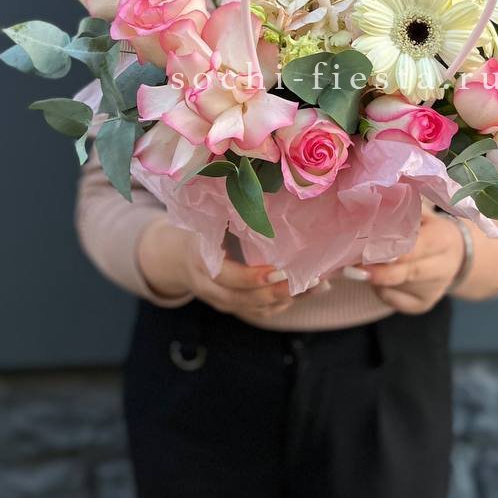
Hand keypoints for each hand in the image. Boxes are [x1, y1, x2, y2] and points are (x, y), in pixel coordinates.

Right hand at [138, 219, 319, 324]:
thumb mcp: (204, 222)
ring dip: (291, 299)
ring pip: (259, 309)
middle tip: (312, 280)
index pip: (228, 279)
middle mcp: (212, 290)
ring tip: (321, 285)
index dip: (252, 278)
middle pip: (248, 300)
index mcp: (202, 265)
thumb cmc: (196, 232)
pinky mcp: (236, 308)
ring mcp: (224, 303)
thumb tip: (255, 186)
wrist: (176, 260)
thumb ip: (225, 213)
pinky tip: (311, 291)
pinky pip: (262, 311)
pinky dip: (287, 303)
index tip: (278, 271)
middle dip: (281, 292)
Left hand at [342, 207, 465, 313]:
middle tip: (352, 267)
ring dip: (375, 278)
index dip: (391, 250)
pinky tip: (379, 276)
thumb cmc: (431, 229)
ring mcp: (434, 290)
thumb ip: (404, 210)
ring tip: (363, 265)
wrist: (457, 256)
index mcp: (444, 239)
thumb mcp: (424, 214)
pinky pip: (392, 300)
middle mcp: (443, 268)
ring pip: (395, 288)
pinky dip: (380, 289)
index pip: (416, 247)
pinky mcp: (423, 305)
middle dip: (378, 270)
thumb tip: (374, 203)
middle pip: (406, 272)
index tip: (367, 249)